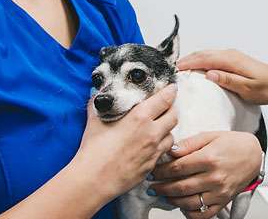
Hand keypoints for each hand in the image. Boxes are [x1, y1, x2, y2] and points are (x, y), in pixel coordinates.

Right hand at [74, 84, 177, 201]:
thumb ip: (99, 103)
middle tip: (165, 106)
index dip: (170, 91)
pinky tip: (150, 145)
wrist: (94, 180)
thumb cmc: (94, 149)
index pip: (165, 98)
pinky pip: (163, 151)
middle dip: (171, 109)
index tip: (171, 87)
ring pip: (171, 135)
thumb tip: (99, 93)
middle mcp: (152, 132)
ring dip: (167, 129)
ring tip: (158, 127)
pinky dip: (160, 145)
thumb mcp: (95, 119)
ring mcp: (154, 150)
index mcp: (140, 117)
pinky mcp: (152, 165)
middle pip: (174, 115)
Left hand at [150, 131, 261, 218]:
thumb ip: (189, 143)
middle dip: (162, 187)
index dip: (161, 171)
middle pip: (180, 187)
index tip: (153, 171)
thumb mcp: (210, 136)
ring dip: (172, 200)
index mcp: (209, 158)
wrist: (253, 155)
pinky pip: (204, 214)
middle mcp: (214, 177)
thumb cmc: (232, 144)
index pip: (178, 168)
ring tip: (163, 195)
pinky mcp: (223, 201)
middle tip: (152, 185)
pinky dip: (190, 213)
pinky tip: (181, 205)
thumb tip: (171, 150)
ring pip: (189, 202)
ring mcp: (219, 192)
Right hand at [177, 49, 267, 103]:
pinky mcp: (233, 60)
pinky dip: (202, 60)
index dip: (190, 63)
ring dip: (194, 59)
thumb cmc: (265, 88)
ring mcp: (232, 56)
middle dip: (188, 59)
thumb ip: (228, 80)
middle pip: (204, 54)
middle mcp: (230, 55)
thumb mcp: (247, 88)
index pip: (205, 59)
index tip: (177, 69)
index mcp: (231, 60)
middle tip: (174, 69)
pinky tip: (198, 68)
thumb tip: (209, 74)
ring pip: (208, 54)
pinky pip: (213, 57)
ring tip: (182, 68)